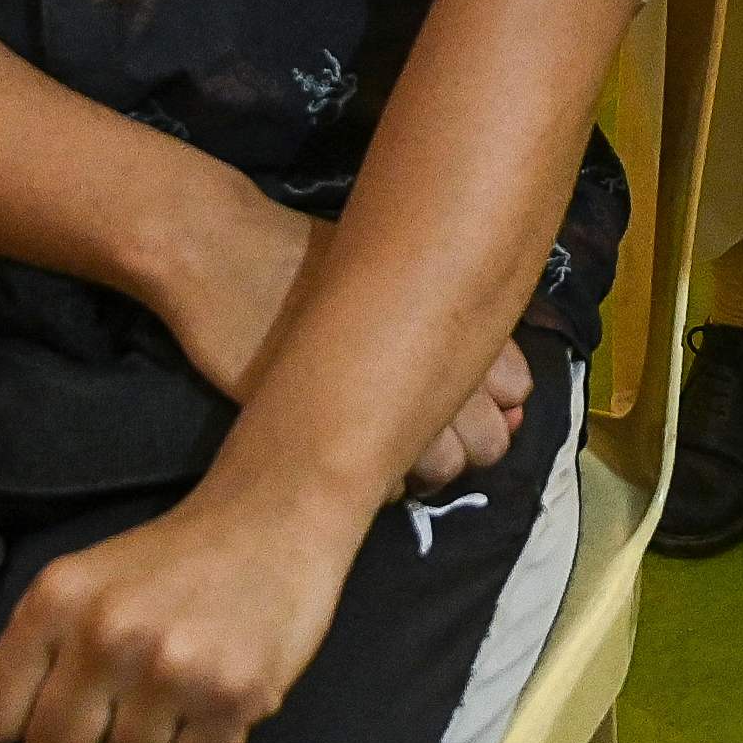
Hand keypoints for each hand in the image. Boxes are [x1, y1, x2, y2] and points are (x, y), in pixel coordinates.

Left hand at [0, 483, 350, 742]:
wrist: (273, 518)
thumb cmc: (169, 564)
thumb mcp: (76, 593)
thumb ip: (12, 678)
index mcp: (57, 600)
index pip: (0, 717)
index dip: (23, 730)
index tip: (53, 715)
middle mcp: (108, 632)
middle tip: (123, 702)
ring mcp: (172, 668)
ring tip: (173, 693)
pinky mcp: (233, 696)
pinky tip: (209, 705)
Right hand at [151, 192, 524, 494]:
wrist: (226, 255)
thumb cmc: (307, 261)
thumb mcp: (390, 273)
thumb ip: (444, 318)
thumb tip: (493, 384)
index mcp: (459, 320)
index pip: (516, 391)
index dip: (493, 404)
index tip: (464, 402)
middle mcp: (442, 368)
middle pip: (488, 444)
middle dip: (464, 447)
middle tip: (415, 430)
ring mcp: (393, 407)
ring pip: (441, 471)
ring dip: (420, 469)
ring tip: (377, 447)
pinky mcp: (338, 438)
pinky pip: (382, 487)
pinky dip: (371, 482)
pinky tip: (344, 454)